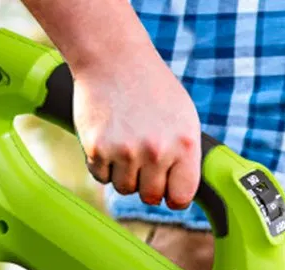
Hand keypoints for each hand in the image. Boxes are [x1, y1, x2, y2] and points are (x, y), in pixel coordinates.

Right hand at [73, 51, 200, 210]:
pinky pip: (101, 176)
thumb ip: (187, 158)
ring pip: (124, 188)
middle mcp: (156, 151)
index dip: (174, 195)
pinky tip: (108, 139)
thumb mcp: (185, 119)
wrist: (112, 56)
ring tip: (125, 144)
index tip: (168, 189)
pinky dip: (102, 164)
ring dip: (124, 174)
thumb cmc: (152, 89)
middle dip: (147, 184)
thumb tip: (183, 195)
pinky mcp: (97, 148)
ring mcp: (125, 151)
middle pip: (150, 197)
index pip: (181, 198)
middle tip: (142, 160)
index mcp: (184, 146)